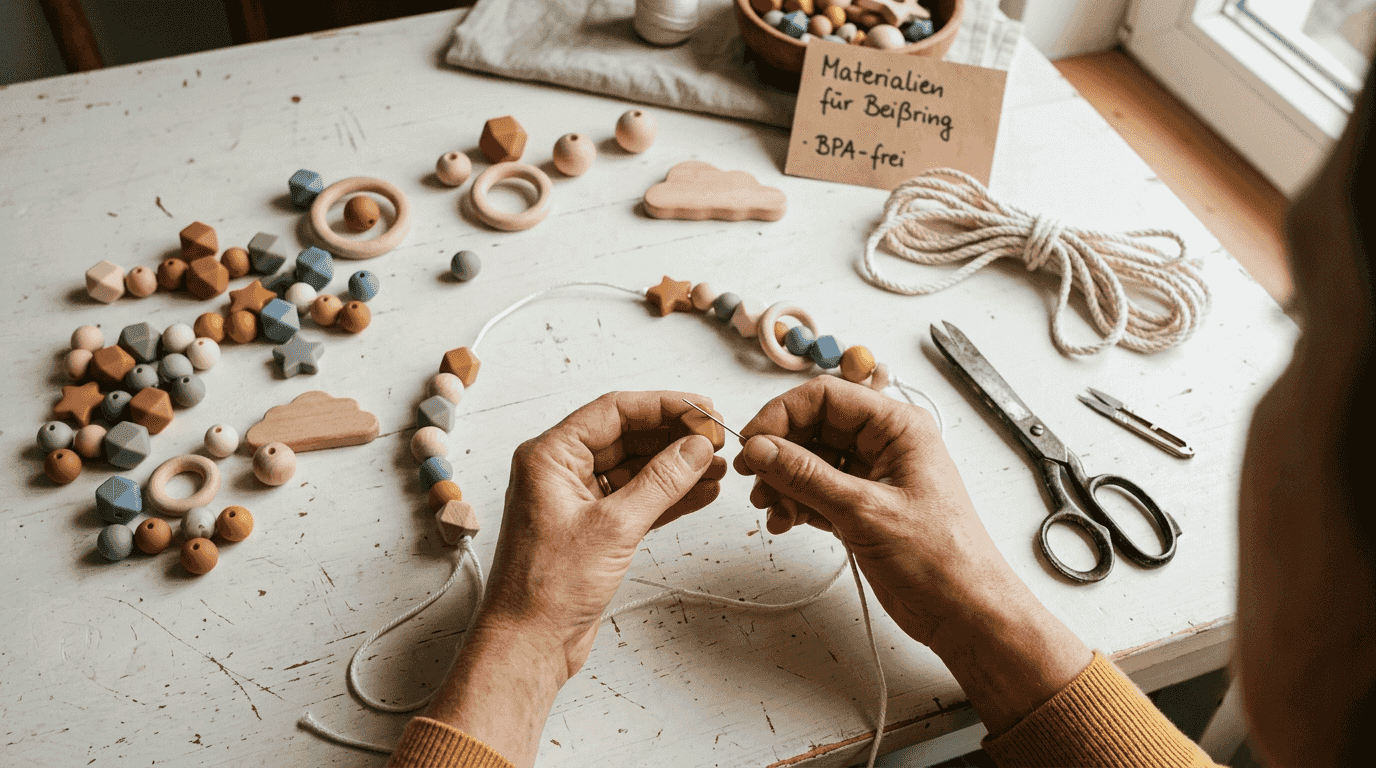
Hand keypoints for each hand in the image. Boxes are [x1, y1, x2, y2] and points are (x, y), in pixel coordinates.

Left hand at [476, 390, 726, 681]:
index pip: (614, 411)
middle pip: (627, 436)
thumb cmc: (548, 588)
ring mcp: (576, 500)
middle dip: (673, 437)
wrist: (530, 643)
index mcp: (549, 456)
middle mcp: (560, 472)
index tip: (703, 409)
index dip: (663, 406)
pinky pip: (636, 499)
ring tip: (717, 466)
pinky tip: (701, 491)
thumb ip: (661, 481)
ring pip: (635, 468)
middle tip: (715, 439)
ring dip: (676, 467)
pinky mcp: (593, 529)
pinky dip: (668, 495)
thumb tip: (695, 447)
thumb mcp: (615, 526)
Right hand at [734, 376, 1020, 645]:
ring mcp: (873, 476)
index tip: (752, 443)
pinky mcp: (863, 507)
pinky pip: (817, 491)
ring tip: (770, 508)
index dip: (782, 414)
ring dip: (783, 482)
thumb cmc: (941, 559)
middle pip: (814, 427)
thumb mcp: (864, 511)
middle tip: (753, 478)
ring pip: (811, 461)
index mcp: (898, 427)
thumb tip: (761, 448)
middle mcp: (885, 445)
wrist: (964, 612)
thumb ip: (806, 476)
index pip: (827, 396)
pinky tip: (785, 522)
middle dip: (779, 452)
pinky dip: (796, 503)